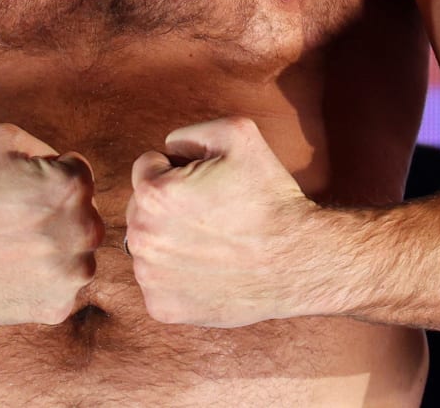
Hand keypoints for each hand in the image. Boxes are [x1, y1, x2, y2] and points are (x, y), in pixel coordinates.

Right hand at [0, 122, 102, 324]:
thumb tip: (61, 162)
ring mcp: (73, 274)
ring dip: (57, 250)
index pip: (79, 175)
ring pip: (78, 255)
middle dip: (59, 215)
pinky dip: (44, 284)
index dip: (49, 177)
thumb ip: (43, 145)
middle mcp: (84, 231)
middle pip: (84, 216)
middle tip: (18, 221)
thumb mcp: (2, 139)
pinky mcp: (57, 307)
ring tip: (16, 248)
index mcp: (73, 186)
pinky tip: (15, 273)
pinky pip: (62, 290)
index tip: (22, 191)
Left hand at [125, 116, 331, 326]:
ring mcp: (150, 277)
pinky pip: (156, 281)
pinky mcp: (161, 308)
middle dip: (168, 206)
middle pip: (141, 208)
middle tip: (211, 214)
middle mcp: (141, 238)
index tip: (207, 185)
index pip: (146, 168)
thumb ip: (189, 131)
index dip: (178, 169)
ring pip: (148, 245)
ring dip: (169, 240)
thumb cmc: (270, 198)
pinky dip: (176, 276)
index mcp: (153, 194)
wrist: (298, 262)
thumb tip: (167, 150)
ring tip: (212, 243)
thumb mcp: (238, 134)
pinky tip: (208, 270)